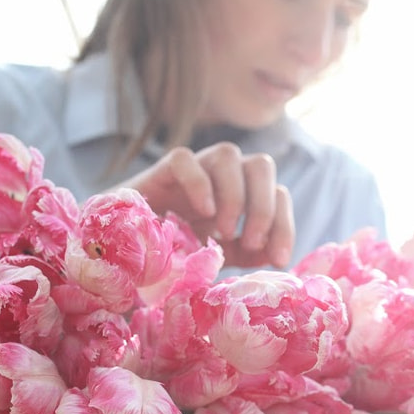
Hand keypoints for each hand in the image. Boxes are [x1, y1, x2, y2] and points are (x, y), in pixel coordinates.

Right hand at [118, 142, 294, 269]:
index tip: (279, 258)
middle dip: (263, 206)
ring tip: (224, 231)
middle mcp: (224, 175)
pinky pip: (185, 159)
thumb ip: (247, 253)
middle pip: (261, 166)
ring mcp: (195, 169)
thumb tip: (274, 254)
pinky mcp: (163, 170)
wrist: (130, 245)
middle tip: (251, 241)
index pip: (278, 194)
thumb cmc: (179, 248)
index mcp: (244, 194)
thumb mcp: (220, 256)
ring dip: (234, 195)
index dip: (284, 225)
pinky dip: (199, 184)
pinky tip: (202, 213)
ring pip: (228, 154)